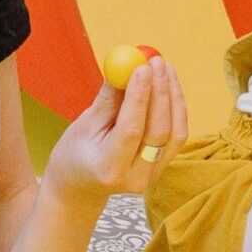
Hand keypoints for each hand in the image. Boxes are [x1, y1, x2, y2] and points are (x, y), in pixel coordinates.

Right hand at [46, 53, 187, 202]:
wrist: (79, 189)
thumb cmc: (74, 155)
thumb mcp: (83, 127)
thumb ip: (108, 100)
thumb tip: (125, 67)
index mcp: (108, 168)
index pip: (131, 129)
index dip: (139, 96)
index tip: (141, 67)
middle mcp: (136, 177)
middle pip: (158, 131)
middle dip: (160, 91)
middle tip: (156, 61)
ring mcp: (153, 176)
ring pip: (175, 132)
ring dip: (173, 96)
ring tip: (163, 67)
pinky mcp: (163, 168)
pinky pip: (177, 135)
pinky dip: (176, 107)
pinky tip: (168, 84)